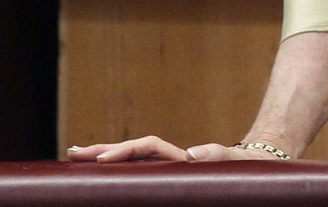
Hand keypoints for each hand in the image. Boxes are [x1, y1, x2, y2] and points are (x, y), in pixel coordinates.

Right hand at [67, 137, 281, 162]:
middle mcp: (171, 160)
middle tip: (72, 153)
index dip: (127, 152)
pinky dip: (117, 172)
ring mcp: (167, 170)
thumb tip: (193, 152)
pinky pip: (138, 174)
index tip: (104, 159)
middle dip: (103, 151)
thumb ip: (218, 156)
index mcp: (182, 157)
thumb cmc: (243, 170)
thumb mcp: (234, 162)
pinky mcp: (167, 179)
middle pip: (132, 152)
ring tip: (76, 157)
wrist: (254, 171)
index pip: (149, 148)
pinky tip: (98, 176)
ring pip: (131, 163)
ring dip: (104, 159)